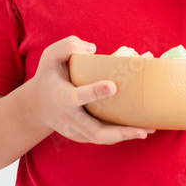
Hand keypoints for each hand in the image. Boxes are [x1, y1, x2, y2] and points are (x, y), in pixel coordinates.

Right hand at [30, 36, 153, 144]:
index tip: (113, 86)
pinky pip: (103, 138)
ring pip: (102, 138)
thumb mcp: (50, 56)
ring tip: (149, 129)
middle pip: (95, 131)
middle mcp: (69, 118)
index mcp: (61, 97)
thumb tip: (93, 49)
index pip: (78, 97)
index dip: (95, 92)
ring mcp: (76, 131)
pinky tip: (141, 128)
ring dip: (126, 136)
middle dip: (120, 131)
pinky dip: (121, 134)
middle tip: (143, 128)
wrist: (36, 107)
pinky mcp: (83, 137)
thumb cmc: (48, 77)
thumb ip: (67, 46)